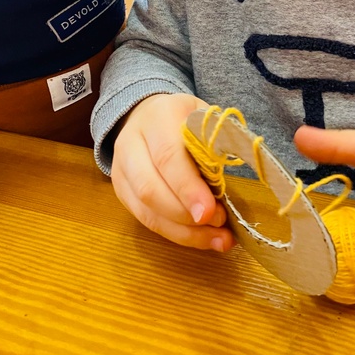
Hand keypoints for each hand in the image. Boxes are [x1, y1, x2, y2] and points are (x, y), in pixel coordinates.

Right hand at [111, 93, 235, 251]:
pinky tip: (201, 238)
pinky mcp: (121, 192)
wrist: (148, 115)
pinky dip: (176, 234)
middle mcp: (131, 143)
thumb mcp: (206, 118)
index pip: (168, 157)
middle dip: (185, 214)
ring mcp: (121, 169)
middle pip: (150, 188)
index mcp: (157, 117)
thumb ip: (217, 143)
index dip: (188, 188)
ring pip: (146, 210)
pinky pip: (145, 220)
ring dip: (183, 231)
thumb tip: (233, 177)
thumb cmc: (185, 119)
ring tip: (217, 238)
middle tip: (218, 224)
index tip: (210, 211)